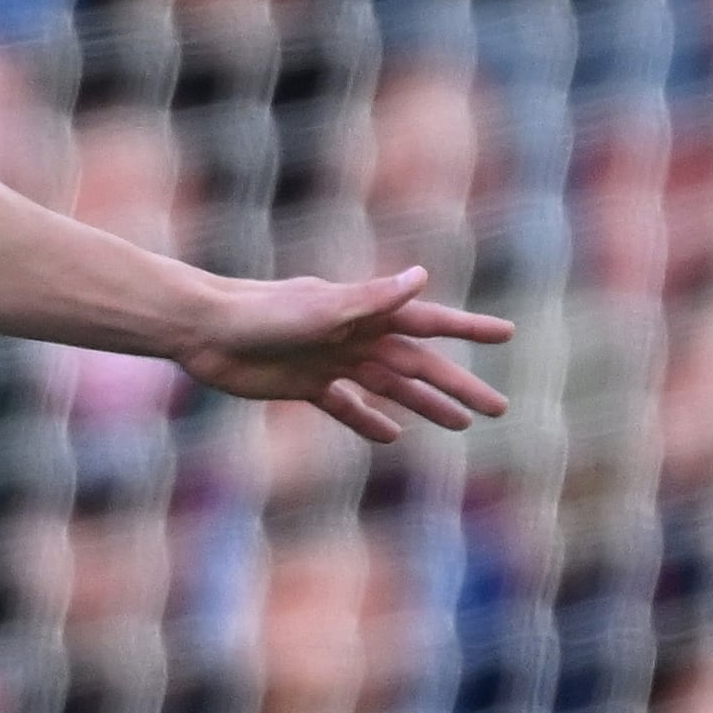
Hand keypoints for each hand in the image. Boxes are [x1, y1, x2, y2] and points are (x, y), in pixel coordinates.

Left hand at [179, 263, 515, 441]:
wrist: (205, 331)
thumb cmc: (261, 313)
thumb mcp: (321, 308)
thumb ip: (371, 298)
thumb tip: (421, 277)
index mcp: (367, 314)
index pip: (430, 323)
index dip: (469, 329)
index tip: (507, 334)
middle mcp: (356, 336)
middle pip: (419, 366)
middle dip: (459, 386)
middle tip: (497, 408)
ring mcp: (332, 361)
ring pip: (390, 387)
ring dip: (425, 405)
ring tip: (459, 424)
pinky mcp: (305, 384)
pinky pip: (345, 406)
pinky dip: (368, 419)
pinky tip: (393, 435)